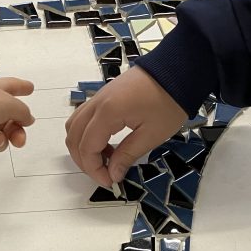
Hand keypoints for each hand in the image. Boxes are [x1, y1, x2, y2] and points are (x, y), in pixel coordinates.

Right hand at [65, 66, 185, 186]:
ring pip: (74, 126)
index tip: (110, 182)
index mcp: (107, 113)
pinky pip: (83, 118)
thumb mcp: (152, 134)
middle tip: (105, 174)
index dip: (94, 169)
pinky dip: (88, 135)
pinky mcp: (103, 96)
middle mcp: (96, 104)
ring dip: (83, 147)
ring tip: (107, 159)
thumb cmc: (168, 102)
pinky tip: (108, 144)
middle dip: (85, 161)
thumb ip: (127, 154)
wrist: (176, 69)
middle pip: (73, 137)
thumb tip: (112, 174)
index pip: (87, 148)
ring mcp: (97, 98)